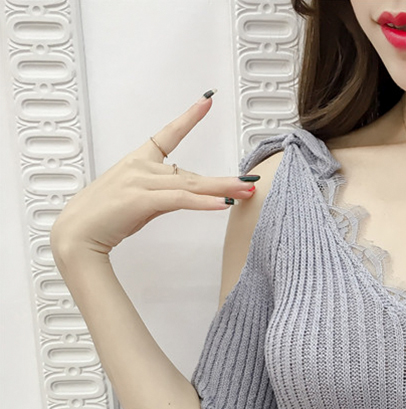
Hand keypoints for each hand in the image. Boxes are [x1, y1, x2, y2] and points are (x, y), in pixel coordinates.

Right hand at [50, 89, 258, 257]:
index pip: (168, 134)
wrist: (77, 234)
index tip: (206, 101)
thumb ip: (162, 194)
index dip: (189, 117)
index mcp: (138, 161)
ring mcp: (140, 182)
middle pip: (192, 172)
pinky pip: (180, 199)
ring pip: (191, 184)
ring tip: (246, 192)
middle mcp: (141, 167)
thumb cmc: (105, 218)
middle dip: (225, 180)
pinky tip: (222, 205)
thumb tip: (188, 195)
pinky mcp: (141, 200)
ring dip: (222, 190)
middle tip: (251, 180)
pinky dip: (203, 203)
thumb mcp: (138, 201)